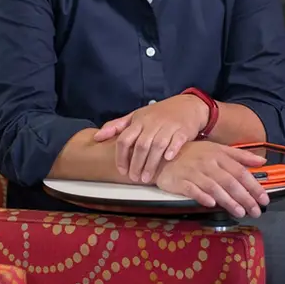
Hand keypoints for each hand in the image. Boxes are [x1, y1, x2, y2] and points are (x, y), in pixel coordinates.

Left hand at [93, 95, 208, 183]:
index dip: (121, 157)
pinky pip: (176, 140)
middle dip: (136, 164)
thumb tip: (97, 137)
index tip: (122, 170)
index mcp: (139, 120)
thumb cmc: (159, 113)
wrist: (187, 105)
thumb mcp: (136, 116)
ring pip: (157, 145)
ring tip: (146, 178)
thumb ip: (117, 126)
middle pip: (141, 145)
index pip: (125, 139)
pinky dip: (171, 150)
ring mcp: (168, 126)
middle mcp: (152, 123)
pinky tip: (167, 159)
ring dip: (151, 163)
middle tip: (134, 178)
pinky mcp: (183, 130)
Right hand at [155, 141, 269, 217]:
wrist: (164, 154)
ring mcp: (194, 172)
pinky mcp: (180, 181)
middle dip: (245, 197)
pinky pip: (192, 189)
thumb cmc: (194, 153)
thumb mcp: (218, 149)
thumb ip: (240, 156)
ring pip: (214, 187)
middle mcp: (208, 162)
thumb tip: (262, 160)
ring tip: (240, 212)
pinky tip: (212, 204)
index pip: (240, 171)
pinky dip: (202, 196)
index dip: (253, 185)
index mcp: (219, 154)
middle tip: (255, 210)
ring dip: (228, 201)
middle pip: (229, 181)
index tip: (264, 198)